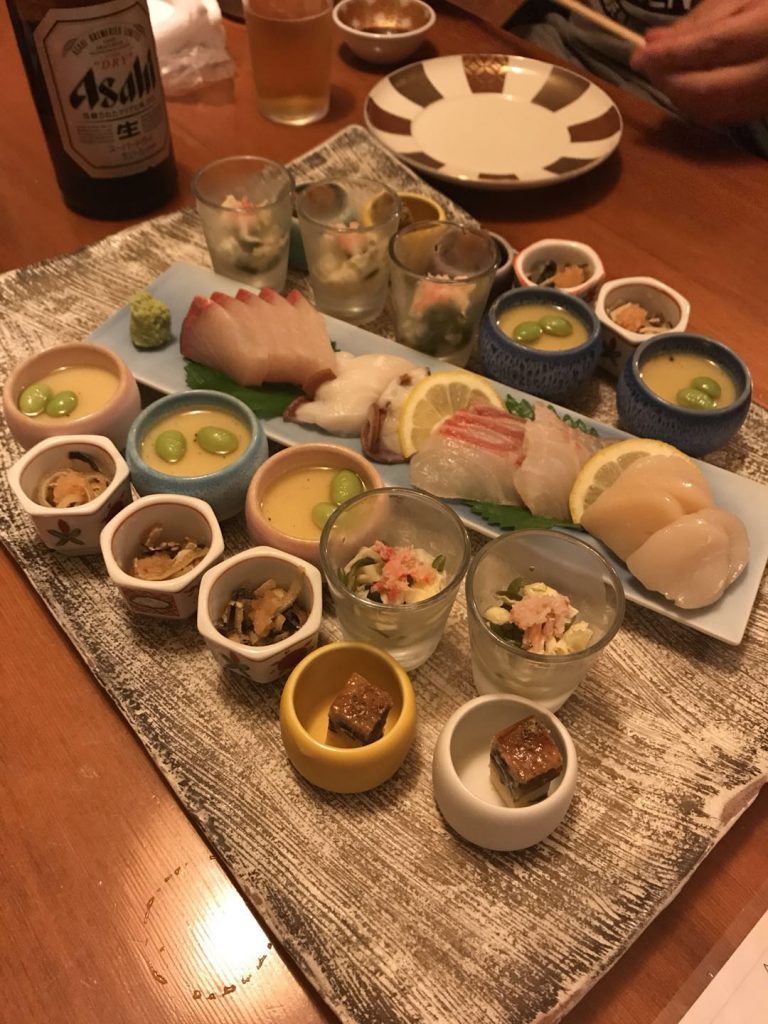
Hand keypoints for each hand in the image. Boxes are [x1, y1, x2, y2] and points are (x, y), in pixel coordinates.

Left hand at [630, 0, 767, 123]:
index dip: (672, 55)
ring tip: (661, 72)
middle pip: (708, 87)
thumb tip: (654, 41)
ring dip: (678, 95)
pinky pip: (724, 115)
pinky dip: (696, 104)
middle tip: (645, 64)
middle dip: (669, 80)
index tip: (639, 55)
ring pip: (713, 109)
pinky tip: (684, 86)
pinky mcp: (764, 110)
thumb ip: (703, 18)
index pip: (713, 47)